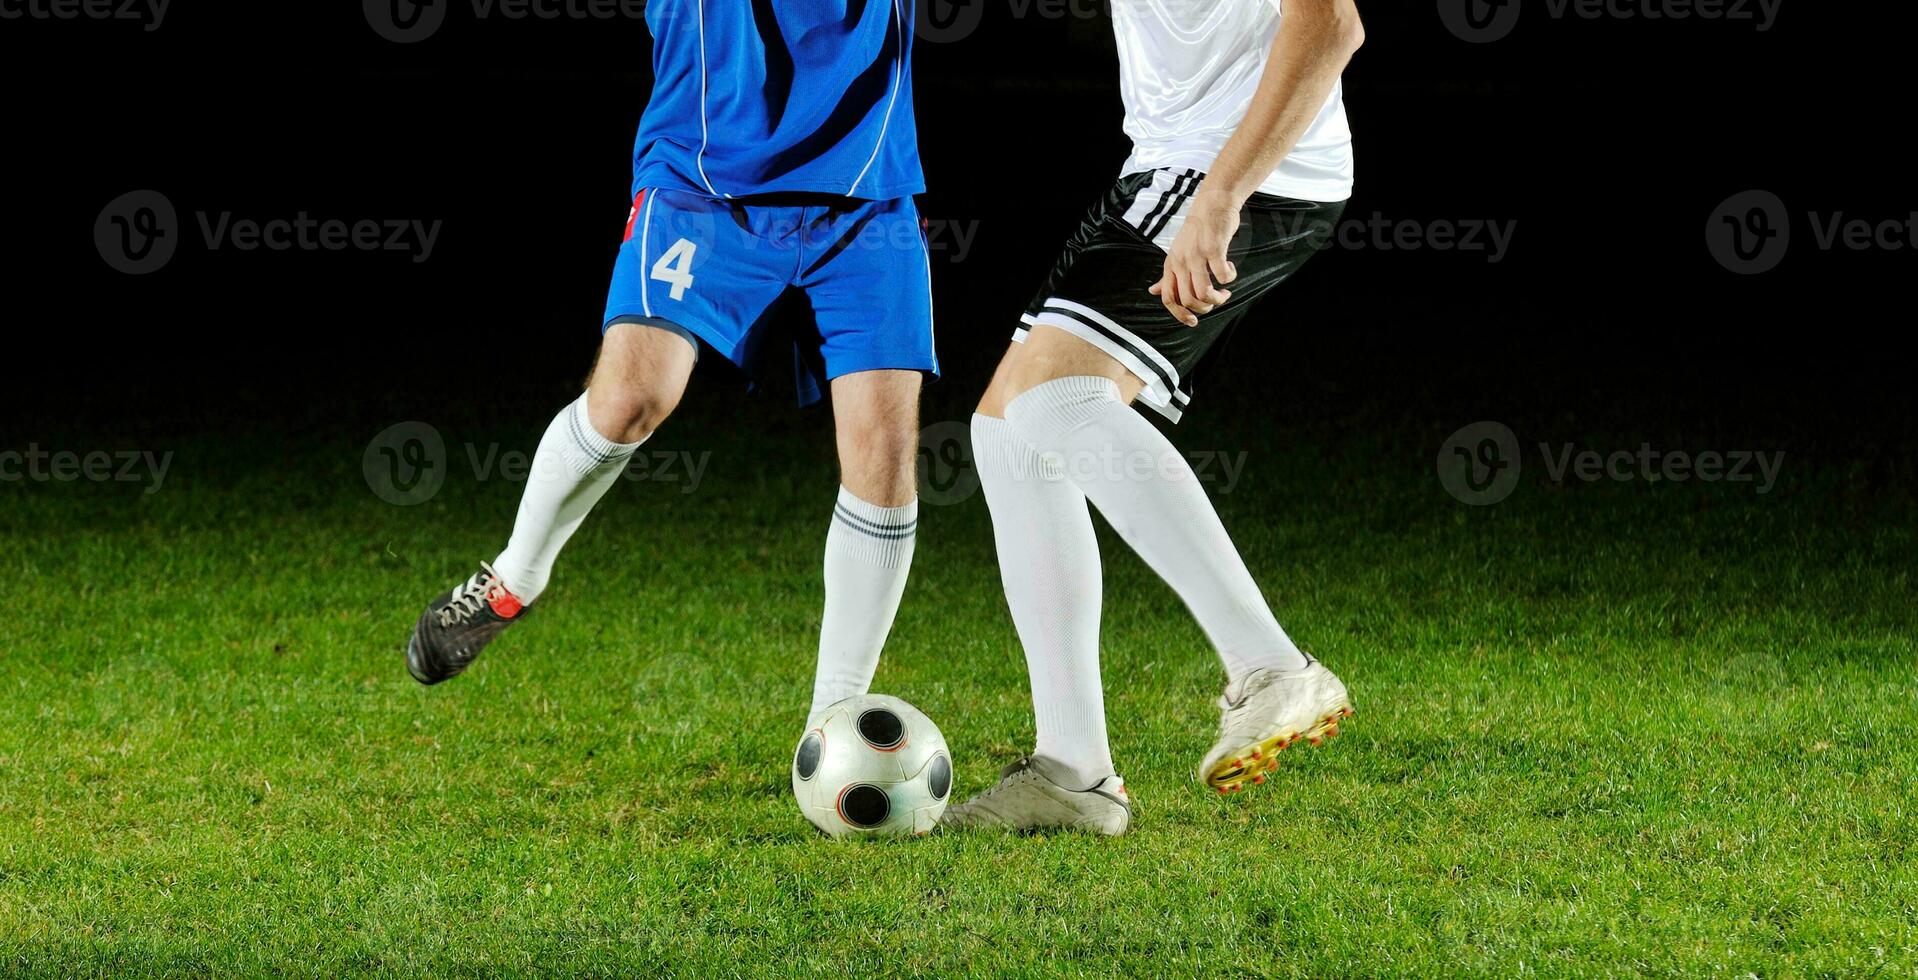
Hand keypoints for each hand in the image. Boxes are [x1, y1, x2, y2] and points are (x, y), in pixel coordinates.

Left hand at [1148, 190, 1240, 326]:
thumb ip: (1168, 274)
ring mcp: (1196, 255)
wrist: (1213, 202)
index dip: (1180, 315)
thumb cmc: (1198, 229)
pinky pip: (1222, 276)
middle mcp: (1180, 261)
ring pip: (1204, 293)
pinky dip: (1229, 278)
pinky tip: (1230, 269)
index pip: (1168, 298)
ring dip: (1218, 298)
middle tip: (1217, 300)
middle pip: (1188, 300)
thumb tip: (1152, 292)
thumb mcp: (1177, 252)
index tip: (1194, 322)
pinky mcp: (1214, 249)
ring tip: (1225, 291)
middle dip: (1205, 308)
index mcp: (1171, 264)